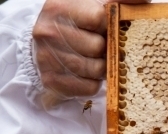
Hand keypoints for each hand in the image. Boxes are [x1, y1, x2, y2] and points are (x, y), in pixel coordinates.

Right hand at [32, 0, 147, 99]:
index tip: (106, 28)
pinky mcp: (51, 80)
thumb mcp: (95, 5)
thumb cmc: (78, 25)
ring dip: (102, 68)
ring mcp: (47, 57)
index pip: (99, 18)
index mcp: (59, 8)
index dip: (109, 26)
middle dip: (106, 49)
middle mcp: (49, 32)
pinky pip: (89, 87)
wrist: (46, 44)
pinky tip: (88, 73)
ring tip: (96, 60)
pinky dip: (94, 83)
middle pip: (98, 47)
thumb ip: (118, 1)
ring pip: (95, 69)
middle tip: (102, 48)